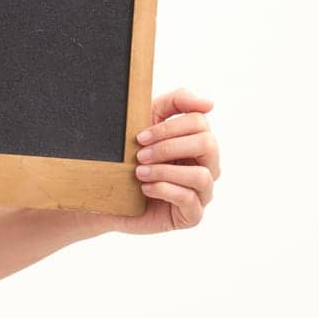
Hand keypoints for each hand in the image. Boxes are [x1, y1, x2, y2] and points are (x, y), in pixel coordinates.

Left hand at [95, 87, 220, 235]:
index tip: (139, 137)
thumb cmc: (130, 154)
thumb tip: (209, 104)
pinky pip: (190, 200)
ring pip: (202, 175)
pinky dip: (163, 189)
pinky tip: (144, 188)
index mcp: (197, 141)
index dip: (168, 127)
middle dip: (168, 147)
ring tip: (140, 173)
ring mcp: (202, 191)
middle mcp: (207, 165)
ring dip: (165, 170)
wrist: (109, 193)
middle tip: (140, 155)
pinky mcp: (192, 214)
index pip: (199, 122)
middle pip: (207, 144)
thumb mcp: (146, 121)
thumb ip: (175, 103)